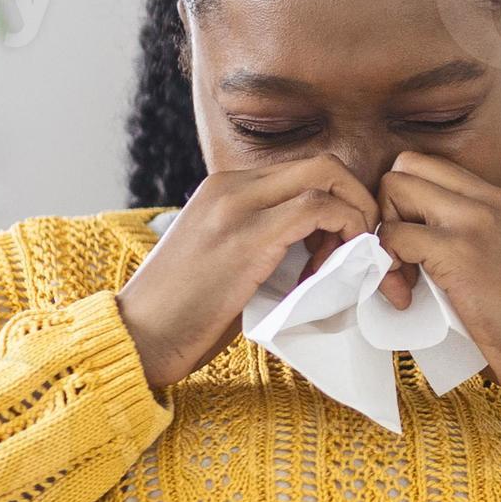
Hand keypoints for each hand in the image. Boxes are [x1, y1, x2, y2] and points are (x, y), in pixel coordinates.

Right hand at [116, 155, 380, 388]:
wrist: (138, 337)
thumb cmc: (181, 314)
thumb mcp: (224, 262)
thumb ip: (263, 244)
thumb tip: (315, 252)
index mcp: (223, 189)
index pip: (302, 172)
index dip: (337, 202)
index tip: (342, 245)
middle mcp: (230, 186)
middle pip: (321, 164)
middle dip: (357, 199)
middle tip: (362, 244)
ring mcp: (237, 206)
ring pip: (325, 177)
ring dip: (355, 214)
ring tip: (349, 259)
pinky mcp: (247, 237)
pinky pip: (317, 210)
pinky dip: (343, 230)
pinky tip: (336, 266)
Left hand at [374, 152, 500, 453]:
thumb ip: (475, 244)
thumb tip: (420, 250)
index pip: (433, 168)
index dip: (408, 204)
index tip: (414, 250)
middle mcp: (492, 202)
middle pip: (407, 166)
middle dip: (389, 210)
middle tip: (402, 260)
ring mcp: (477, 223)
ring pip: (394, 189)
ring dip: (385, 236)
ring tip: (404, 282)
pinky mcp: (461, 252)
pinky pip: (395, 235)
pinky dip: (389, 268)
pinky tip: (407, 299)